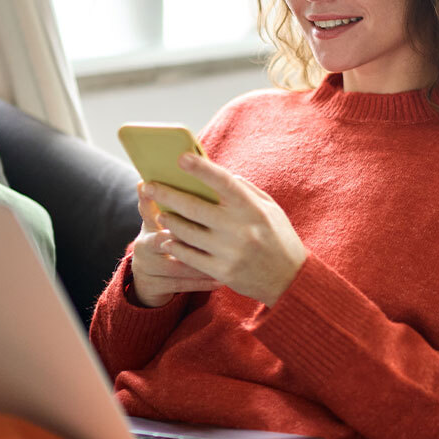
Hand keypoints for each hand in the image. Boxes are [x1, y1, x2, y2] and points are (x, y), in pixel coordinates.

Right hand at [129, 181, 223, 307]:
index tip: (166, 195)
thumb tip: (186, 172)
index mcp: (148, 223)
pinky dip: (202, 282)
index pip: (150, 210)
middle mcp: (142, 245)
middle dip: (189, 237)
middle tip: (213, 235)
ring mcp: (148, 267)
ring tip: (227, 261)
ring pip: (176, 266)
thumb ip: (174, 200)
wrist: (151, 275)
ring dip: (202, 263)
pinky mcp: (155, 286)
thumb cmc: (167, 235)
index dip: (154, 201)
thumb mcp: (164, 219)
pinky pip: (182, 285)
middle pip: (163, 240)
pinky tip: (221, 280)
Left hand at [144, 154, 306, 306]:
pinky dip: (175, 244)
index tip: (180, 158)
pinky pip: (189, 255)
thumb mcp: (270, 209)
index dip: (201, 169)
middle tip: (148, 185)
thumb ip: (246, 191)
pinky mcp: (221, 271)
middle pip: (194, 207)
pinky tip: (168, 237)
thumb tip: (218, 175)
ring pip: (186, 231)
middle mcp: (239, 228)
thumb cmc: (279, 238)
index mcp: (252, 208)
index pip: (223, 182)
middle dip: (167, 194)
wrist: (289, 280)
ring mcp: (229, 251)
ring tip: (159, 213)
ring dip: (168, 220)